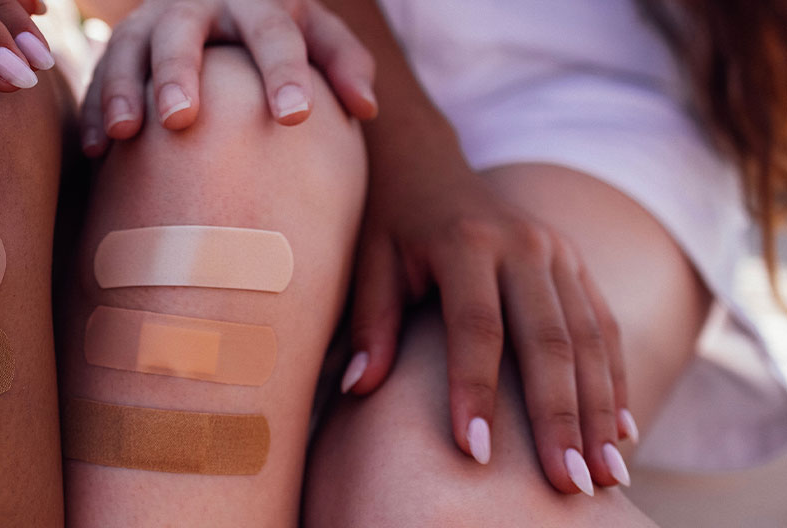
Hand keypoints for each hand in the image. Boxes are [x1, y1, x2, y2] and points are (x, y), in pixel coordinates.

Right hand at [79, 0, 376, 156]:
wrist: (218, 5)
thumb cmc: (277, 37)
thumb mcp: (314, 36)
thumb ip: (343, 63)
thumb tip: (365, 108)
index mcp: (256, 3)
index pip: (272, 31)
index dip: (283, 70)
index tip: (293, 117)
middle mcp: (198, 6)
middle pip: (184, 30)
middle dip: (178, 72)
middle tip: (181, 119)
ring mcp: (152, 23)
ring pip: (130, 46)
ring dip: (123, 87)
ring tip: (128, 132)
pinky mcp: (118, 46)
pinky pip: (98, 74)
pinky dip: (95, 110)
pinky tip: (99, 150)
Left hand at [344, 171, 631, 494]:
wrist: (426, 161)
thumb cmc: (388, 221)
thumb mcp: (368, 260)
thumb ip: (370, 323)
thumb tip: (359, 388)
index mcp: (465, 241)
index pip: (475, 327)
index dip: (474, 391)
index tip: (476, 454)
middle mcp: (523, 243)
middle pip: (549, 340)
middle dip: (560, 417)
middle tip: (567, 483)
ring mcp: (558, 251)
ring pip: (590, 339)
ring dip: (600, 411)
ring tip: (606, 476)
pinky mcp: (576, 263)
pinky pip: (605, 327)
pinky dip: (614, 381)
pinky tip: (621, 431)